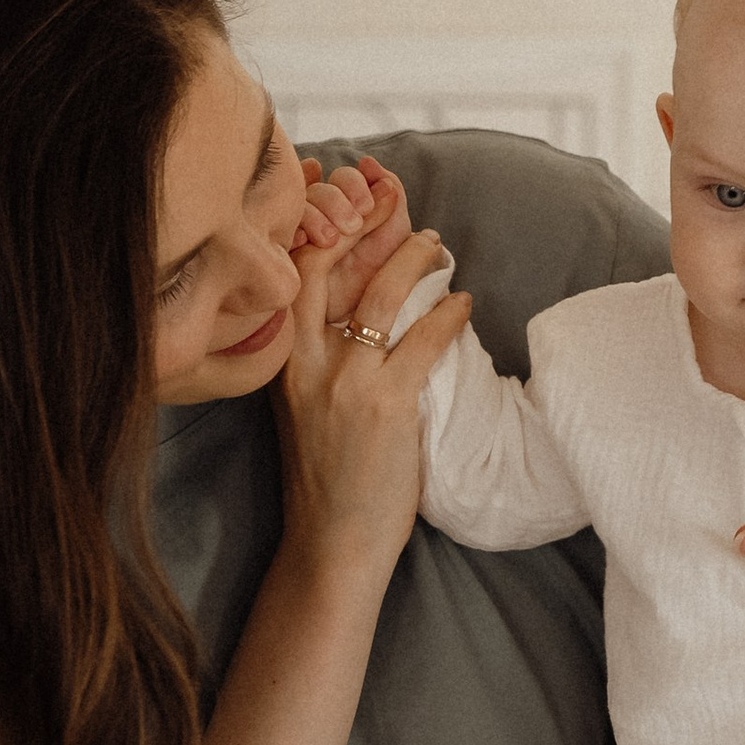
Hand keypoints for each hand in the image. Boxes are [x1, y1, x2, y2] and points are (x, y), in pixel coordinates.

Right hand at [277, 215, 472, 585]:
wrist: (331, 542)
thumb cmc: (327, 479)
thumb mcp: (308, 407)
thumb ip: (324, 360)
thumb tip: (363, 312)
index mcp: (281, 360)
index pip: (294, 273)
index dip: (324, 229)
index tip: (353, 202)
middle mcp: (305, 361)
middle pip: (329, 266)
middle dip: (365, 224)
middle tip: (399, 207)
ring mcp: (344, 380)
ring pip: (382, 294)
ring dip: (415, 259)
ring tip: (438, 246)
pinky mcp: (384, 403)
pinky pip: (423, 338)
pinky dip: (449, 314)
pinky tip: (462, 303)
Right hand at [292, 154, 416, 325]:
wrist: (362, 327)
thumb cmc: (375, 280)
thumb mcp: (392, 237)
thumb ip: (390, 196)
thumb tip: (371, 163)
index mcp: (347, 207)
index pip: (344, 178)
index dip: (354, 183)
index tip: (368, 204)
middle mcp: (319, 216)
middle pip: (318, 189)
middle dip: (336, 200)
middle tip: (352, 224)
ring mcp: (297, 233)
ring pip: (297, 207)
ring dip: (315, 214)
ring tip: (329, 239)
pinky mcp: (279, 255)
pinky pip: (276, 232)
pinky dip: (290, 231)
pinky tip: (301, 242)